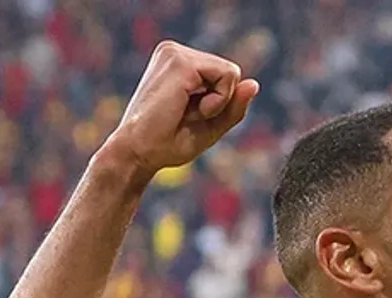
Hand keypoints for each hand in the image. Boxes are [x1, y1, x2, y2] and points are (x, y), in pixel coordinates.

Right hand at [101, 40, 259, 181]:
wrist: (137, 153)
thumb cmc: (166, 143)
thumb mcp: (210, 125)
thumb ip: (233, 106)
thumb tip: (254, 84)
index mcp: (177, 63)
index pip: (224, 76)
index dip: (219, 104)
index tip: (188, 116)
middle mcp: (175, 51)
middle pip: (230, 73)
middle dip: (219, 102)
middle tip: (186, 117)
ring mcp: (176, 53)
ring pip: (231, 73)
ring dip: (217, 103)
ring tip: (185, 113)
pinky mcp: (180, 62)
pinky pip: (228, 76)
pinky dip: (217, 102)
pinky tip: (191, 110)